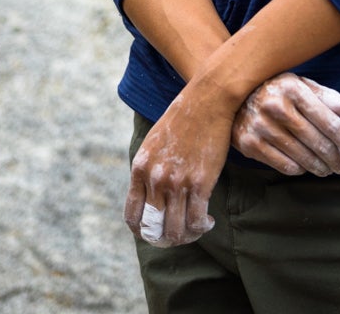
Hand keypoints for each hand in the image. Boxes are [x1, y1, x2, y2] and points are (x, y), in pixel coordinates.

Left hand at [124, 82, 233, 248]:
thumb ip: (147, 169)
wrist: (206, 100)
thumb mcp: (152, 143)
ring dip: (185, 237)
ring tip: (194, 230)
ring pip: (176, 230)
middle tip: (176, 236)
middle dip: (163, 239)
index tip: (155, 232)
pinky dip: (201, 227)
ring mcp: (178, 182)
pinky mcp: (201, 182)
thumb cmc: (182, 119)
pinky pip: (196, 220)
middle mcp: (155, 178)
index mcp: (140, 168)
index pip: (132, 217)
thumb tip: (148, 197)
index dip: (142, 232)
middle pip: (153, 229)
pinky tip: (207, 221)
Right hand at [231, 73, 339, 176]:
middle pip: (318, 141)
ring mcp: (260, 126)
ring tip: (329, 169)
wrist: (229, 96)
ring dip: (321, 167)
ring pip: (302, 157)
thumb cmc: (274, 90)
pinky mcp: (249, 144)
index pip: (329, 120)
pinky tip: (305, 167)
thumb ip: (325, 97)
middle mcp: (276, 106)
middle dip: (337, 158)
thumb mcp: (298, 85)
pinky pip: (284, 165)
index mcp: (292, 88)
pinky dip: (300, 170)